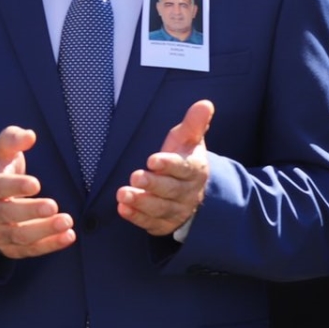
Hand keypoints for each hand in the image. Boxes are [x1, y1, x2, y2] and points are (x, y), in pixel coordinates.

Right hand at [0, 126, 74, 257]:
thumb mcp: (0, 154)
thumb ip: (12, 139)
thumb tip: (30, 135)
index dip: (15, 186)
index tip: (35, 183)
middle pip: (8, 214)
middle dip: (31, 211)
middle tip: (53, 205)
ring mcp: (0, 232)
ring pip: (20, 235)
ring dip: (44, 230)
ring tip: (67, 222)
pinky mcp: (12, 248)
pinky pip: (31, 250)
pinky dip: (50, 245)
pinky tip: (68, 236)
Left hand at [118, 99, 212, 235]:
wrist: (191, 192)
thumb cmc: (184, 159)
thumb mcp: (188, 140)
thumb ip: (194, 124)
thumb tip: (205, 104)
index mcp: (195, 170)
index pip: (184, 168)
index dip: (169, 165)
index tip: (152, 160)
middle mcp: (188, 193)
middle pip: (171, 190)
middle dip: (153, 184)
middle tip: (135, 176)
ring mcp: (177, 210)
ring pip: (160, 209)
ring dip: (141, 202)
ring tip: (123, 194)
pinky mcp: (164, 224)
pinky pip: (151, 223)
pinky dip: (137, 217)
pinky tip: (123, 209)